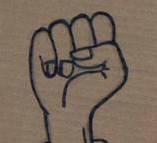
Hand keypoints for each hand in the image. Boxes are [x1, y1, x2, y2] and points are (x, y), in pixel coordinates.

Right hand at [29, 12, 126, 142]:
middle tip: (82, 65)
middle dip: (82, 45)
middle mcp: (79, 35)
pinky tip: (52, 71)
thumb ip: (110, 51)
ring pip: (60, 27)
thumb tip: (83, 49)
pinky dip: (49, 56)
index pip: (101, 19)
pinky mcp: (41, 44)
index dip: (99, 34)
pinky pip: (43, 36)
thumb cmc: (93, 91)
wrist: (69, 109)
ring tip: (67, 71)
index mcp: (100, 38)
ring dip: (64, 53)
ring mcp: (59, 38)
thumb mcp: (115, 74)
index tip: (99, 53)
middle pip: (81, 21)